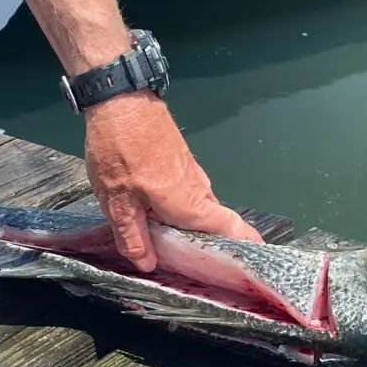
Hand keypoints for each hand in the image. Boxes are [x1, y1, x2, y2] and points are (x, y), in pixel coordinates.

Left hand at [83, 91, 262, 271]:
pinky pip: (186, 193)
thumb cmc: (121, 150)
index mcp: (190, 204)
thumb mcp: (117, 202)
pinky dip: (177, 208)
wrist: (119, 98)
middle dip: (206, 245)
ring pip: (197, 208)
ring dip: (187, 226)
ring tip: (167, 244)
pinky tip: (154, 213)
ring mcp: (191, 172)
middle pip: (214, 224)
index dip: (245, 246)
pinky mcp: (180, 160)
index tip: (249, 265)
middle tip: (190, 267)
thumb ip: (132, 236)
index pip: (232, 229)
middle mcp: (199, 189)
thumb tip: (147, 263)